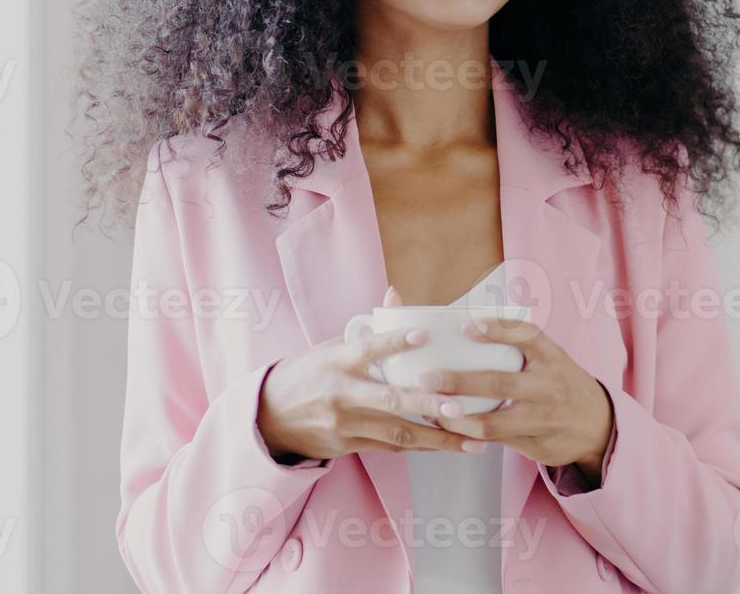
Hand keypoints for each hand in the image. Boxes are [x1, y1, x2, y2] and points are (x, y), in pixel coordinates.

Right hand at [256, 288, 485, 461]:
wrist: (266, 419)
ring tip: (473, 438)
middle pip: (390, 400)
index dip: (395, 341)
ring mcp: (345, 424)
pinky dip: (422, 445)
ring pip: (398, 434)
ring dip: (438, 438)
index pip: (368, 348)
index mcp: (336, 360)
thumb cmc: (306, 374)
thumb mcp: (328, 346)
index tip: (425, 335)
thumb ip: (367, 327)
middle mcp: (341, 394)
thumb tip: (397, 293)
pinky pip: (392, 447)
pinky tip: (450, 445)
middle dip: (428, 405)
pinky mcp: (348, 446)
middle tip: (462, 406)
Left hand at [421, 316, 614, 480]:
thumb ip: (520, 344)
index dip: (497, 330)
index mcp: (553, 357)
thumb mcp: (551, 358)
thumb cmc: (561, 383)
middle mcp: (549, 387)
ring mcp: (542, 419)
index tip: (465, 326)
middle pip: (501, 383)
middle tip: (427, 378)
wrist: (599, 426)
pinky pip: (494, 442)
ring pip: (492, 422)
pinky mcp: (534, 445)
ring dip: (457, 417)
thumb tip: (467, 322)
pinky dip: (467, 434)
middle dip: (460, 381)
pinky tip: (446, 426)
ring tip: (430, 408)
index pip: (527, 336)